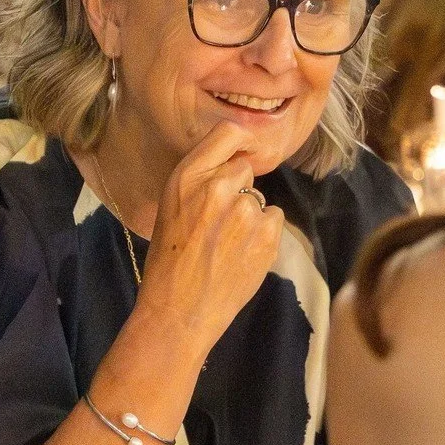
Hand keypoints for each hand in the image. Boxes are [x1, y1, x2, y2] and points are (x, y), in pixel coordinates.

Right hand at [133, 123, 284, 356]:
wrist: (179, 311)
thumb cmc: (170, 260)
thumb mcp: (171, 206)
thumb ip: (202, 178)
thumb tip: (237, 159)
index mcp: (187, 177)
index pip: (228, 133)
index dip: (238, 144)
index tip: (238, 157)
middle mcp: (218, 187)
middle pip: (245, 169)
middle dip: (238, 189)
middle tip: (219, 221)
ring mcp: (246, 211)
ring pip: (260, 198)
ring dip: (251, 216)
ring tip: (227, 244)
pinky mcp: (267, 235)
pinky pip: (274, 219)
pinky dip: (263, 235)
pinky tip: (241, 254)